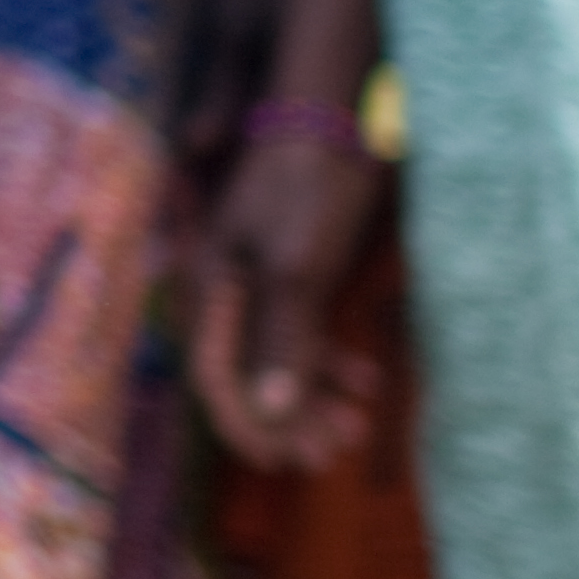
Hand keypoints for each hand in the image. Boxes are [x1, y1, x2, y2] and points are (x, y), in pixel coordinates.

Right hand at [189, 134, 384, 473]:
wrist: (329, 116)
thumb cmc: (305, 188)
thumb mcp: (296, 269)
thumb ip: (281, 341)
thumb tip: (267, 412)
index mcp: (211, 290)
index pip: (215, 377)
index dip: (244, 425)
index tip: (279, 463)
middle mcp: (225, 291)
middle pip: (247, 374)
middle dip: (287, 420)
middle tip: (327, 456)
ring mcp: (258, 280)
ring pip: (279, 356)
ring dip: (313, 397)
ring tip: (355, 429)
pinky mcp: (291, 269)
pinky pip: (302, 331)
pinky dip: (329, 361)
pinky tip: (367, 382)